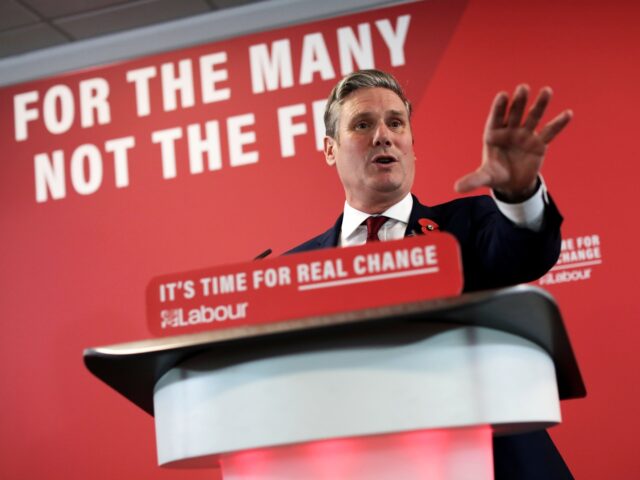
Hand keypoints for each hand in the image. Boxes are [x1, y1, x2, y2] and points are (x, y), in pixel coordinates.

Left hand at [454, 85, 572, 201]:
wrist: (512, 184)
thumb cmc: (495, 175)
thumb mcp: (485, 177)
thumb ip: (472, 180)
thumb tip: (456, 189)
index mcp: (494, 135)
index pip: (496, 119)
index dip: (499, 108)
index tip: (502, 95)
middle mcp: (510, 131)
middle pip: (515, 114)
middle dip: (518, 102)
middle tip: (522, 88)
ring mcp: (525, 135)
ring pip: (533, 117)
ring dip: (540, 105)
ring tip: (547, 91)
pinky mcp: (539, 144)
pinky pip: (549, 132)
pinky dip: (558, 124)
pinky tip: (568, 113)